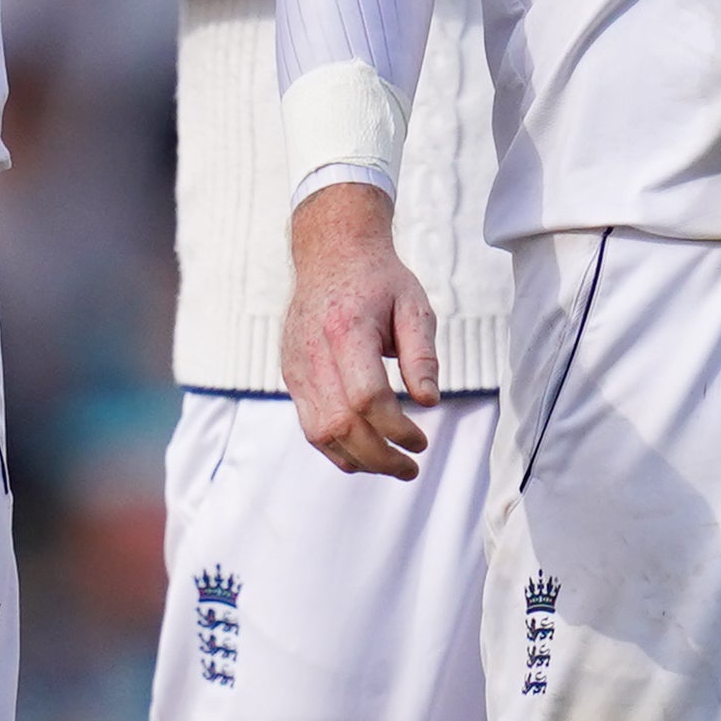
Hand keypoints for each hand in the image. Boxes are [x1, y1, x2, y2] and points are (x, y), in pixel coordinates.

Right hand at [283, 181, 439, 478]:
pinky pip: (309, 425)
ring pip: (319, 433)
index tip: (421, 441)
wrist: (333, 253)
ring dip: (357, 459)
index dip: (395, 428)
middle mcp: (313, 352)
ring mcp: (296, 367)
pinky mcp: (291, 375)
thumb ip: (422, 356)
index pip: (366, 398)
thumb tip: (430, 403)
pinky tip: (365, 453)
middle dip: (378, 457)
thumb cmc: (380, 280)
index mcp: (347, 330)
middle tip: (410, 467)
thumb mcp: (414, 306)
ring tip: (391, 466)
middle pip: (340, 424)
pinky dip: (336, 447)